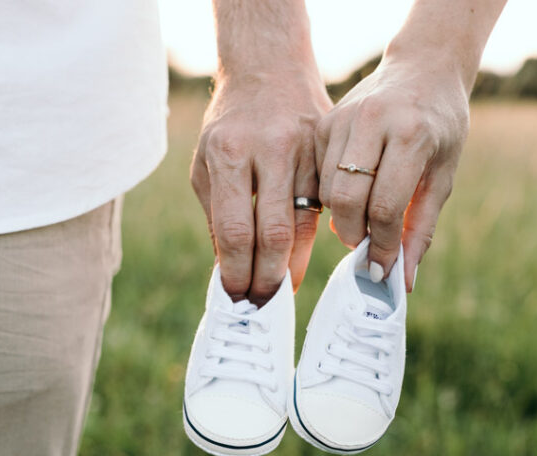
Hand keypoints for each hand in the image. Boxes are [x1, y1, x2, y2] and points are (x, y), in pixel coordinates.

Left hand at [191, 69, 331, 304]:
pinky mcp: (329, 153)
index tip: (236, 299)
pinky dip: (313, 239)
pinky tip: (302, 260)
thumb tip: (228, 273)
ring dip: (294, 266)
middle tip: (262, 305)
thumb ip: (217, 217)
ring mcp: (306, 150)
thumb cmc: (230, 126)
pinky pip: (324, 207)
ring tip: (282, 290)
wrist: (269, 69)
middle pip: (275, 233)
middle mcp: (271, 150)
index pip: (236, 230)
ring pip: (306, 224)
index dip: (237, 272)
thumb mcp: (206, 165)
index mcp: (230, 153)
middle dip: (267, 278)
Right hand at [315, 55, 469, 290]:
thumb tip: (403, 279)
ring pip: (329, 192)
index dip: (383, 244)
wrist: (423, 68)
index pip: (386, 206)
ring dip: (343, 218)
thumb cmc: (441, 126)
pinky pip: (318, 177)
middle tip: (367, 245)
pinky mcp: (324, 121)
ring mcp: (342, 118)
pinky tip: (353, 193)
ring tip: (364, 219)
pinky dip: (333, 196)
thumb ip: (421, 228)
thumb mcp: (442, 176)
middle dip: (355, 234)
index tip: (383, 267)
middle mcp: (373, 121)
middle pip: (348, 200)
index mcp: (411, 134)